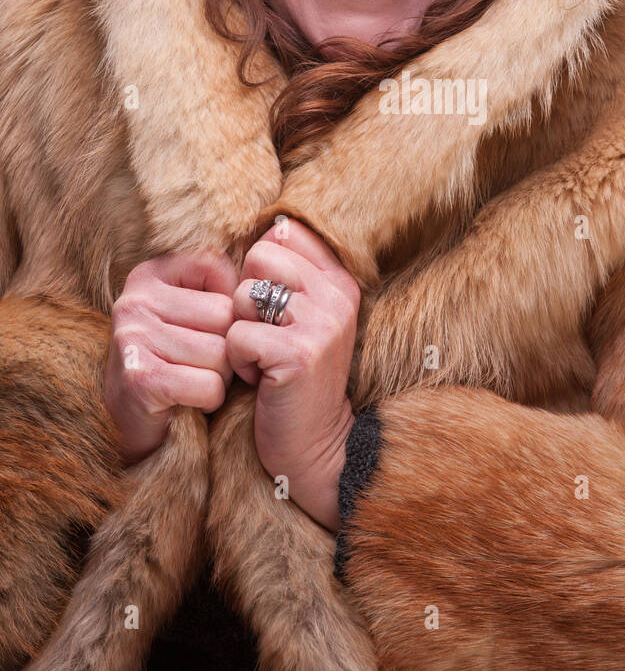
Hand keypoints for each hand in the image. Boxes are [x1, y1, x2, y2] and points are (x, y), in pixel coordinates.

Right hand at [104, 250, 238, 463]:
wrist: (144, 429)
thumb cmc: (182, 364)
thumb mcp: (198, 313)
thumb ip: (227, 282)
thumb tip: (282, 236)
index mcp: (150, 273)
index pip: (220, 268)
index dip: (230, 307)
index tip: (208, 329)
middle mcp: (135, 299)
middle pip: (225, 314)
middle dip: (228, 346)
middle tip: (203, 364)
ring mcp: (133, 337)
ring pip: (221, 352)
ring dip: (220, 376)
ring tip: (194, 380)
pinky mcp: (140, 378)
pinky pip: (209, 384)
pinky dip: (210, 399)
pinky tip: (189, 400)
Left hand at [227, 219, 359, 531]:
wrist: (317, 444)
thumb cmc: (296, 376)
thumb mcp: (306, 317)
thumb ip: (292, 273)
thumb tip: (269, 226)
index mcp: (340, 280)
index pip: (284, 233)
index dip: (261, 266)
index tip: (273, 305)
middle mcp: (337, 296)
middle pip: (259, 256)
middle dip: (245, 297)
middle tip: (264, 334)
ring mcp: (320, 324)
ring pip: (244, 295)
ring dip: (240, 331)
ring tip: (262, 357)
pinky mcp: (297, 355)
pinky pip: (238, 336)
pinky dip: (238, 362)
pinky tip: (260, 379)